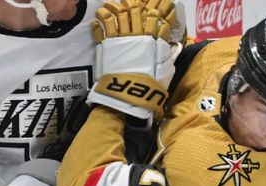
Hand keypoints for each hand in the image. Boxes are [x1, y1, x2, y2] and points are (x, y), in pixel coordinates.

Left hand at [87, 0, 183, 119]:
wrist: (131, 95)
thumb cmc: (151, 86)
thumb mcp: (165, 69)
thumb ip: (166, 53)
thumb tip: (167, 42)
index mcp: (153, 39)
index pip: (155, 16)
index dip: (157, 7)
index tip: (155, 4)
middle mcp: (138, 34)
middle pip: (136, 10)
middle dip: (134, 2)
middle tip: (132, 0)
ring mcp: (122, 38)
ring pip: (119, 14)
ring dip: (115, 7)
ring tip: (110, 5)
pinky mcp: (107, 44)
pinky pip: (104, 27)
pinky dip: (101, 20)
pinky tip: (99, 17)